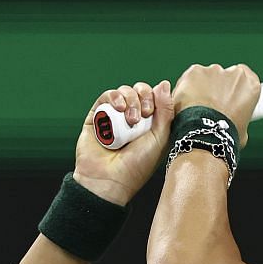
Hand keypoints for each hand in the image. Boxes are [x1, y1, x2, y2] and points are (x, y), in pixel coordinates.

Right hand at [73, 80, 171, 204]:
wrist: (109, 179)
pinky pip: (106, 96)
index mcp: (150, 124)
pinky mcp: (96, 116)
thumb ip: (165, 111)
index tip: (154, 112)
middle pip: (140, 90)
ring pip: (124, 91)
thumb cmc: (137, 166)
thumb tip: (164, 83)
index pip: (155, 97)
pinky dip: (114, 97)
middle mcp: (132, 118)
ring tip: (130, 119)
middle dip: (144, 96)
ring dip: (130, 99)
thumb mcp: (159, 139)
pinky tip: (118, 109)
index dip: (156, 97)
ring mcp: (114, 117)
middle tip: (143, 115)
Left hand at [171, 64, 260, 146]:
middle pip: (225, 76)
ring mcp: (213, 70)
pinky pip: (190, 78)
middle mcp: (234, 73)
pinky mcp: (195, 71)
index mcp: (250, 84)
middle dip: (218, 88)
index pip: (244, 77)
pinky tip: (187, 103)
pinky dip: (187, 88)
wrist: (207, 133)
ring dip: (202, 89)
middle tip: (212, 107)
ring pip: (207, 77)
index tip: (230, 99)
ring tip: (198, 108)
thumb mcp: (243, 127)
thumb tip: (234, 120)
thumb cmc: (226, 134)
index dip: (235, 89)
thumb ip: (240, 114)